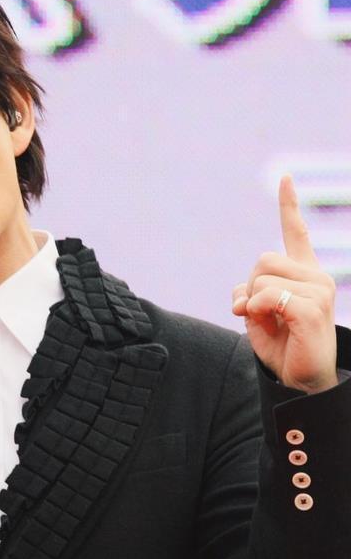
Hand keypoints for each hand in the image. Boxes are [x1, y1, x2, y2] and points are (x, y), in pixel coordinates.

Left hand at [232, 175, 336, 392]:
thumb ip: (247, 294)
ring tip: (270, 323)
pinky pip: (268, 297)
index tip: (284, 178)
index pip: (295, 232)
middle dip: (249, 287)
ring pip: (262, 278)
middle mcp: (316, 276)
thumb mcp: (256, 315)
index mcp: (304, 273)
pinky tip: (273, 326)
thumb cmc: (283, 346)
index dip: (288, 205)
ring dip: (253, 302)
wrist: (303, 379)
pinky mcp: (313, 308)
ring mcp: (318, 290)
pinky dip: (258, 312)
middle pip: (263, 260)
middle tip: (258, 313)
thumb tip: (240, 295)